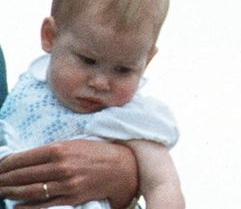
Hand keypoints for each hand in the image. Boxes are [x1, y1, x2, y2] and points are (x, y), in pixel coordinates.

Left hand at [0, 140, 138, 207]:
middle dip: (4, 179)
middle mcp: (61, 166)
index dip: (6, 163)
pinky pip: (43, 205)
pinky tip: (15, 204)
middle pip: (23, 175)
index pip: (24, 158)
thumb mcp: (76, 143)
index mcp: (61, 149)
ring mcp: (66, 184)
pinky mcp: (71, 198)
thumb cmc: (98, 152)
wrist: (122, 167)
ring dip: (10, 192)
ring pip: (29, 191)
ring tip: (0, 191)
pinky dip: (25, 206)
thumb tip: (28, 159)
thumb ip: (53, 151)